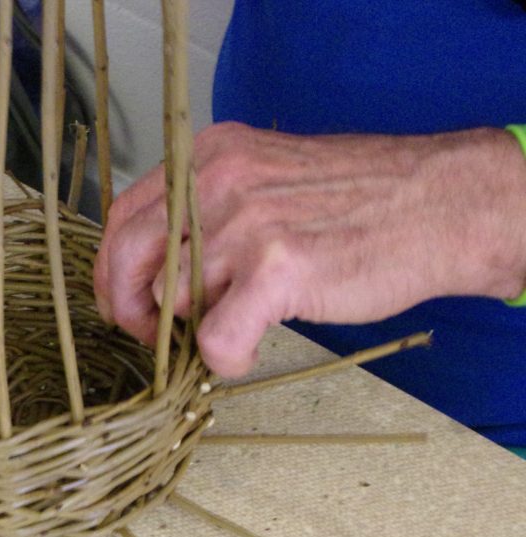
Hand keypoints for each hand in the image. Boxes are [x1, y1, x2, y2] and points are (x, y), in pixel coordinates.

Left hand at [94, 122, 525, 377]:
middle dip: (125, 306)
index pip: (124, 216)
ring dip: (188, 332)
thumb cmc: (358, 200)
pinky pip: (214, 338)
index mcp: (210, 156)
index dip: (113, 269)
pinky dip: (223, 360)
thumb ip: (208, 211)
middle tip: (149, 334)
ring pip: (170, 299)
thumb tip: (156, 272)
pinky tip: (247, 353)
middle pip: (128, 254)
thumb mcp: (266, 177)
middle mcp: (218, 181)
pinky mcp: (276, 269)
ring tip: (225, 332)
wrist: (441, 205)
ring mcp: (246, 223)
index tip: (124, 300)